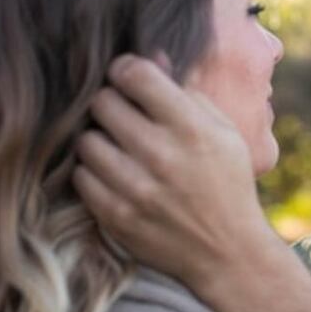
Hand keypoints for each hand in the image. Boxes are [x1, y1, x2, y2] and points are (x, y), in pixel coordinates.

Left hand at [73, 54, 271, 288]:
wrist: (228, 252)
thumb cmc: (227, 183)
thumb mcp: (223, 132)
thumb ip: (187, 94)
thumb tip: (152, 59)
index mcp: (191, 127)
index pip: (135, 74)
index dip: (126, 68)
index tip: (128, 77)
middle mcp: (161, 154)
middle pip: (103, 102)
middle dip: (111, 102)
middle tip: (122, 114)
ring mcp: (135, 188)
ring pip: (86, 140)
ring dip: (100, 139)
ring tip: (118, 147)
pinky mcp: (116, 217)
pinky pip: (82, 177)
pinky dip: (94, 173)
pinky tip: (114, 175)